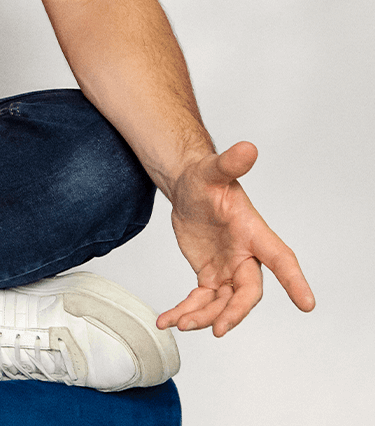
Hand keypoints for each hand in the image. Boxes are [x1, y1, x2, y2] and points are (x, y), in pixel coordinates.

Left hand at [158, 141, 314, 335]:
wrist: (188, 187)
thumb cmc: (206, 178)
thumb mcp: (213, 170)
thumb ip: (230, 163)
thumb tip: (248, 148)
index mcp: (254, 233)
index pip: (280, 258)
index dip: (294, 280)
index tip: (307, 304)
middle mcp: (246, 256)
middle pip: (248, 292)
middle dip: (234, 312)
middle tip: (217, 328)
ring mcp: (228, 268)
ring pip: (222, 302)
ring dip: (203, 316)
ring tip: (179, 322)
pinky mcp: (210, 275)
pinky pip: (201, 301)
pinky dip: (186, 311)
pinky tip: (168, 319)